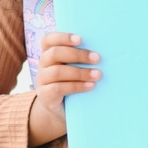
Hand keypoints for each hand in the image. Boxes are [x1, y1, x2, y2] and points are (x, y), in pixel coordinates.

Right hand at [28, 32, 100, 146]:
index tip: (81, 39)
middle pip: (55, 53)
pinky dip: (76, 86)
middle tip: (97, 58)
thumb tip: (106, 48)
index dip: (63, 37)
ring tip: (98, 74)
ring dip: (80, 72)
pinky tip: (90, 86)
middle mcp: (43, 64)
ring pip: (57, 72)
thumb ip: (81, 57)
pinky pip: (58, 88)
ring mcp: (42, 80)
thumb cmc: (71, 81)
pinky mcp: (45, 95)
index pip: (49, 39)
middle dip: (78, 55)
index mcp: (48, 53)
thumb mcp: (73, 67)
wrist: (59, 109)